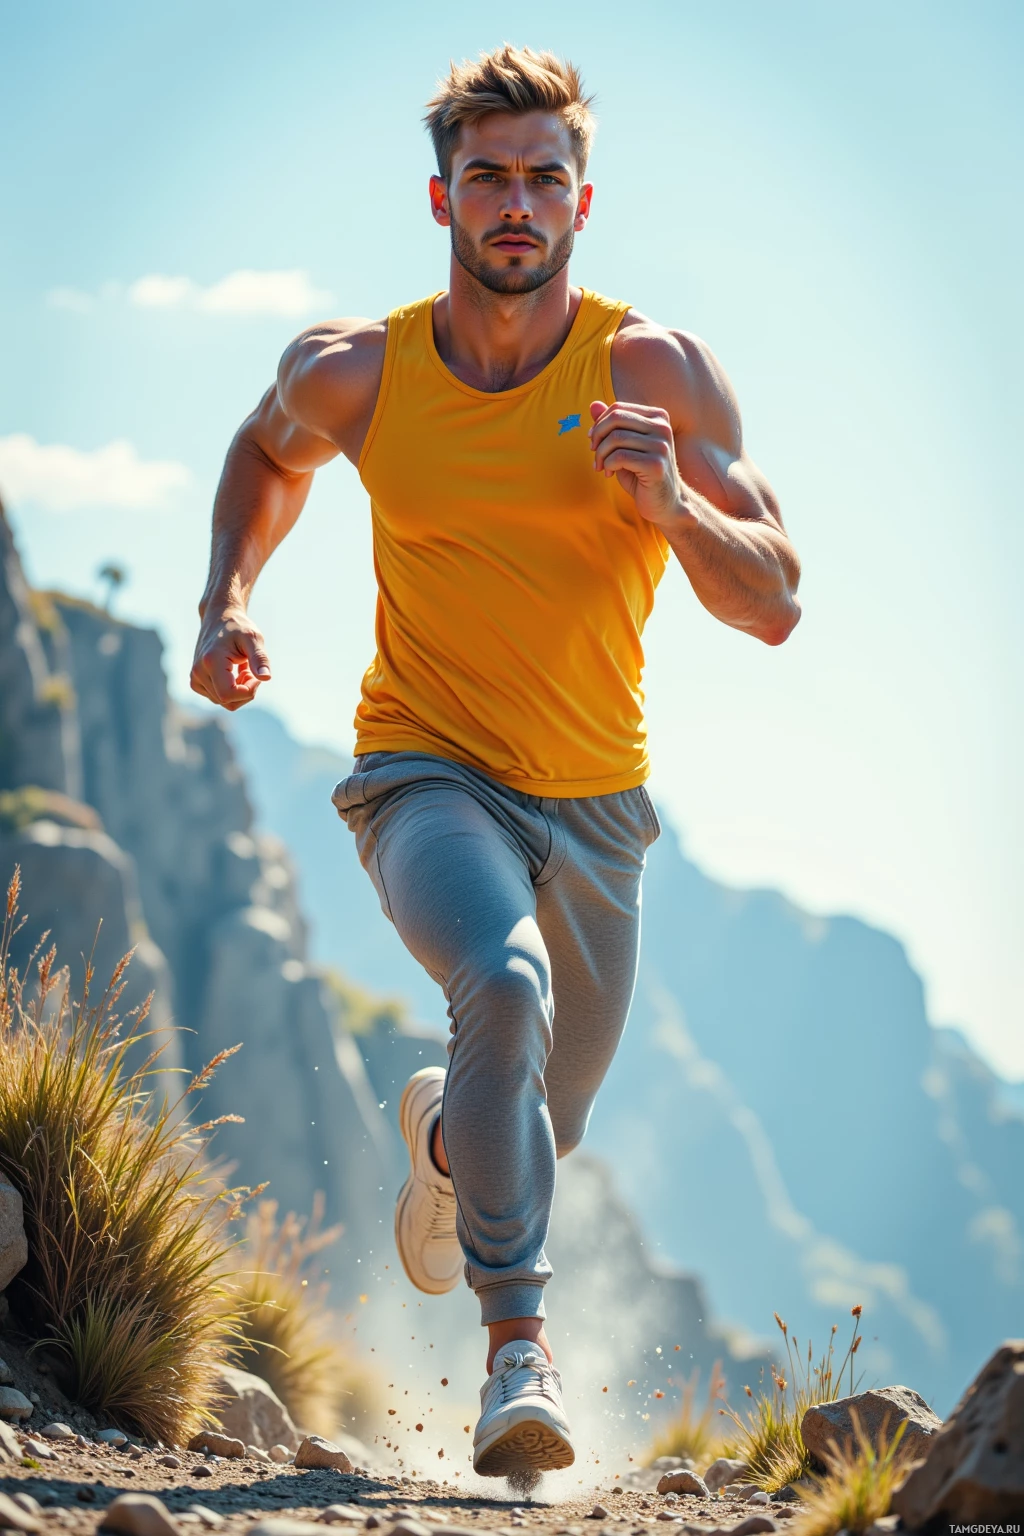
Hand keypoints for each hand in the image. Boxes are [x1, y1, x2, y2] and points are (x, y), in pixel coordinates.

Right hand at [190, 606, 270, 710]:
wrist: (218, 619)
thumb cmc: (238, 627)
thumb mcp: (253, 638)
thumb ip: (260, 658)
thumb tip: (266, 678)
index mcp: (211, 661)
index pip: (228, 695)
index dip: (248, 691)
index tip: (256, 675)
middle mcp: (198, 672)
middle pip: (228, 702)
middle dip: (246, 690)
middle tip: (251, 669)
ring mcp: (195, 678)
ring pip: (224, 702)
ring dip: (239, 690)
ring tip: (242, 668)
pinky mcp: (196, 682)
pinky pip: (218, 698)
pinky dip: (231, 689)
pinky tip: (234, 672)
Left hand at [589, 399, 685, 527]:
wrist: (665, 503)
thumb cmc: (642, 474)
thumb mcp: (624, 447)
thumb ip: (611, 426)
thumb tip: (593, 404)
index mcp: (658, 417)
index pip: (618, 408)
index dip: (599, 424)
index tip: (593, 442)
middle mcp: (662, 427)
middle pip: (616, 419)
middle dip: (597, 436)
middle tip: (595, 454)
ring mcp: (661, 446)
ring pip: (615, 438)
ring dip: (601, 454)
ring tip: (602, 467)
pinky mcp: (656, 465)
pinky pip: (619, 457)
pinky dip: (608, 465)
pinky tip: (610, 474)